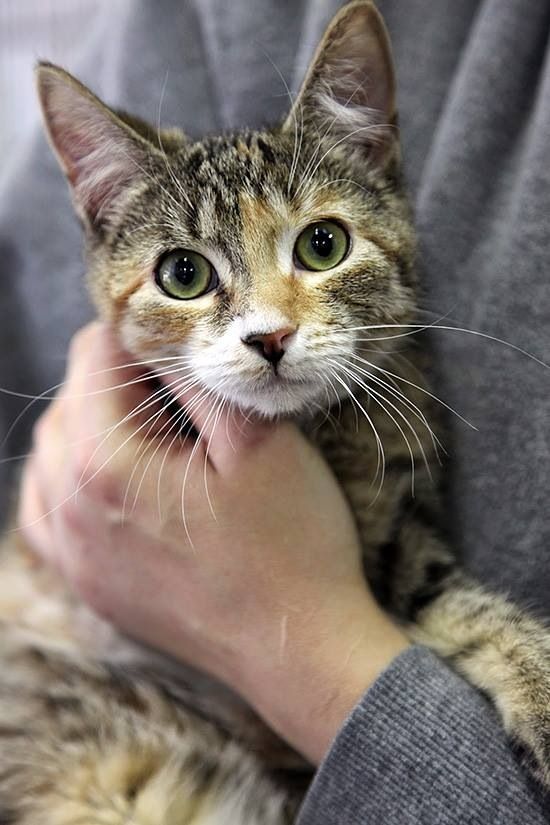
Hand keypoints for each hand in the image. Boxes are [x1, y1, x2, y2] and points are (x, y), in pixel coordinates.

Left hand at [18, 322, 408, 762]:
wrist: (298, 648)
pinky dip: (68, 477)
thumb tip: (163, 337)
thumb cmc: (291, 543)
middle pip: (68, 400)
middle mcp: (69, 506)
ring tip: (148, 421)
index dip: (139, 332)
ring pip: (51, 452)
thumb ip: (199, 375)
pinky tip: (106, 476)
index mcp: (106, 462)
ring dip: (91, 421)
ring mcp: (73, 553)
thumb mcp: (258, 439)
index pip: (93, 356)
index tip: (179, 336)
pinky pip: (47, 510)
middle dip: (115, 375)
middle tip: (175, 379)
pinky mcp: (88, 583)